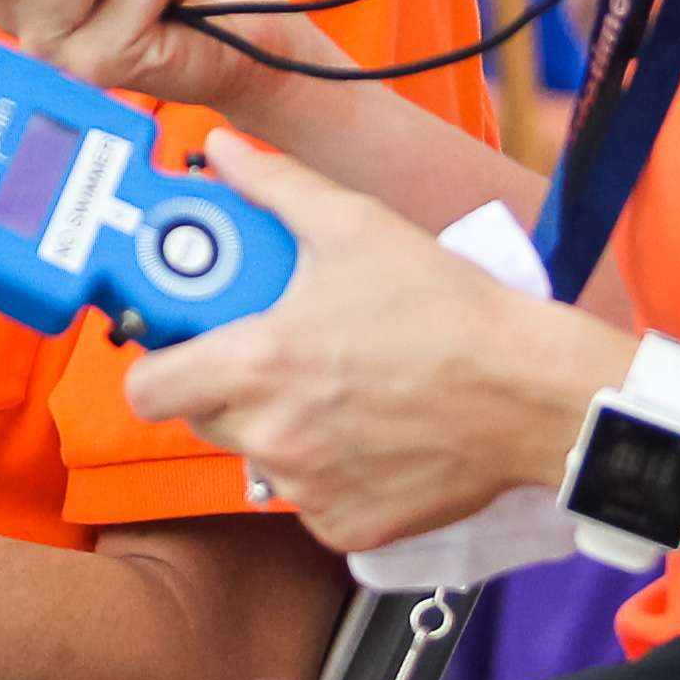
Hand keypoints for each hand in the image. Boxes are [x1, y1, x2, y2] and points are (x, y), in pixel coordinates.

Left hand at [120, 136, 627, 555]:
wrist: (531, 391)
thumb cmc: (447, 308)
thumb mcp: (354, 225)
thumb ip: (272, 186)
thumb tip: (220, 150)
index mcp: (257, 363)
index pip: (147, 389)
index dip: (159, 363)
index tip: (186, 343)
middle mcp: (272, 436)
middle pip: (202, 420)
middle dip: (226, 387)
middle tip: (278, 353)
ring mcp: (309, 490)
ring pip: (259, 460)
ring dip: (281, 430)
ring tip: (339, 389)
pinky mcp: (348, 529)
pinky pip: (311, 501)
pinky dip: (330, 475)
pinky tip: (373, 435)